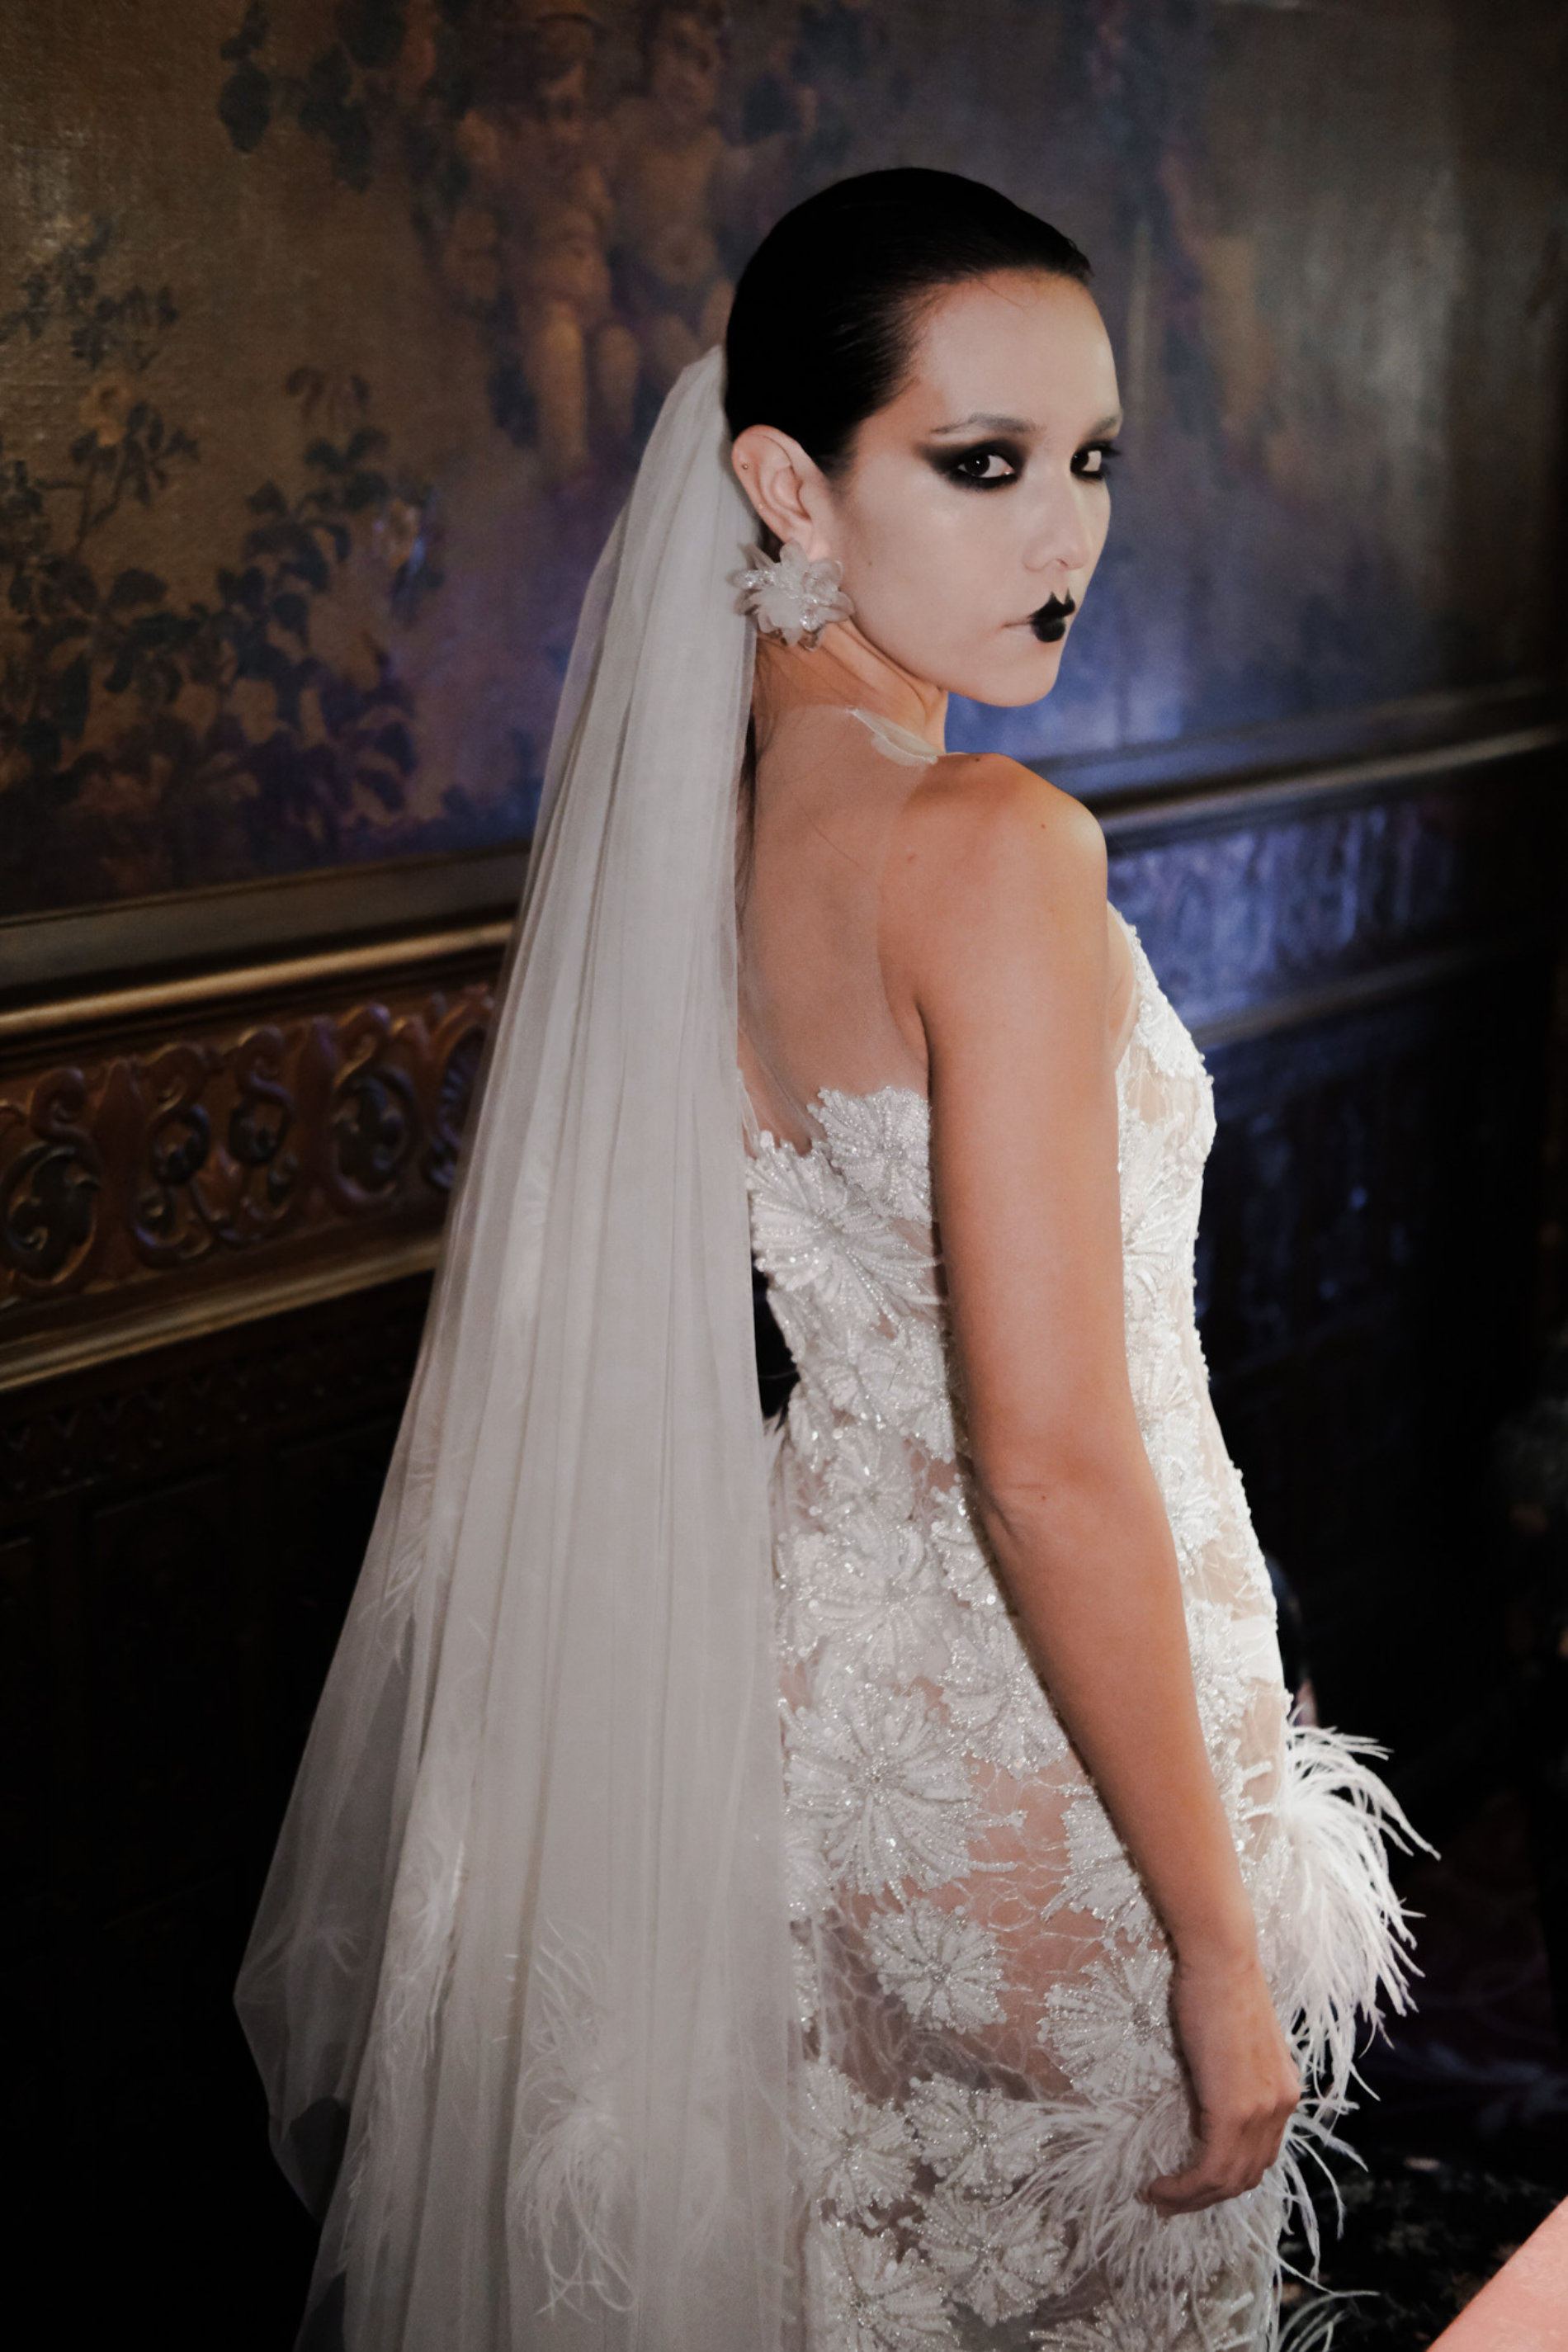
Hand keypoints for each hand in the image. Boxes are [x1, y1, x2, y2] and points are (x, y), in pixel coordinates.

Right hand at [1146, 1949, 1299, 2216]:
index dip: (1225, 2176)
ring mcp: (1262, 2111)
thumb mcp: (1228, 2043)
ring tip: (1159, 2198)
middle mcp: (1281, 2106)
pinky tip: (1159, 2185)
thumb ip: (1227, 2077)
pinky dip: (1185, 2187)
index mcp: (1282, 2090)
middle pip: (1247, 2175)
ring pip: (1229, 2180)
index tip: (1190, 2181)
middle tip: (1169, 2200)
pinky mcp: (1234, 2111)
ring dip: (1192, 2198)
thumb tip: (1202, 2100)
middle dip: (1207, 2197)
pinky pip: (1210, 2169)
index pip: (1259, 2153)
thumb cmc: (1215, 1986)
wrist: (1221, 1959)